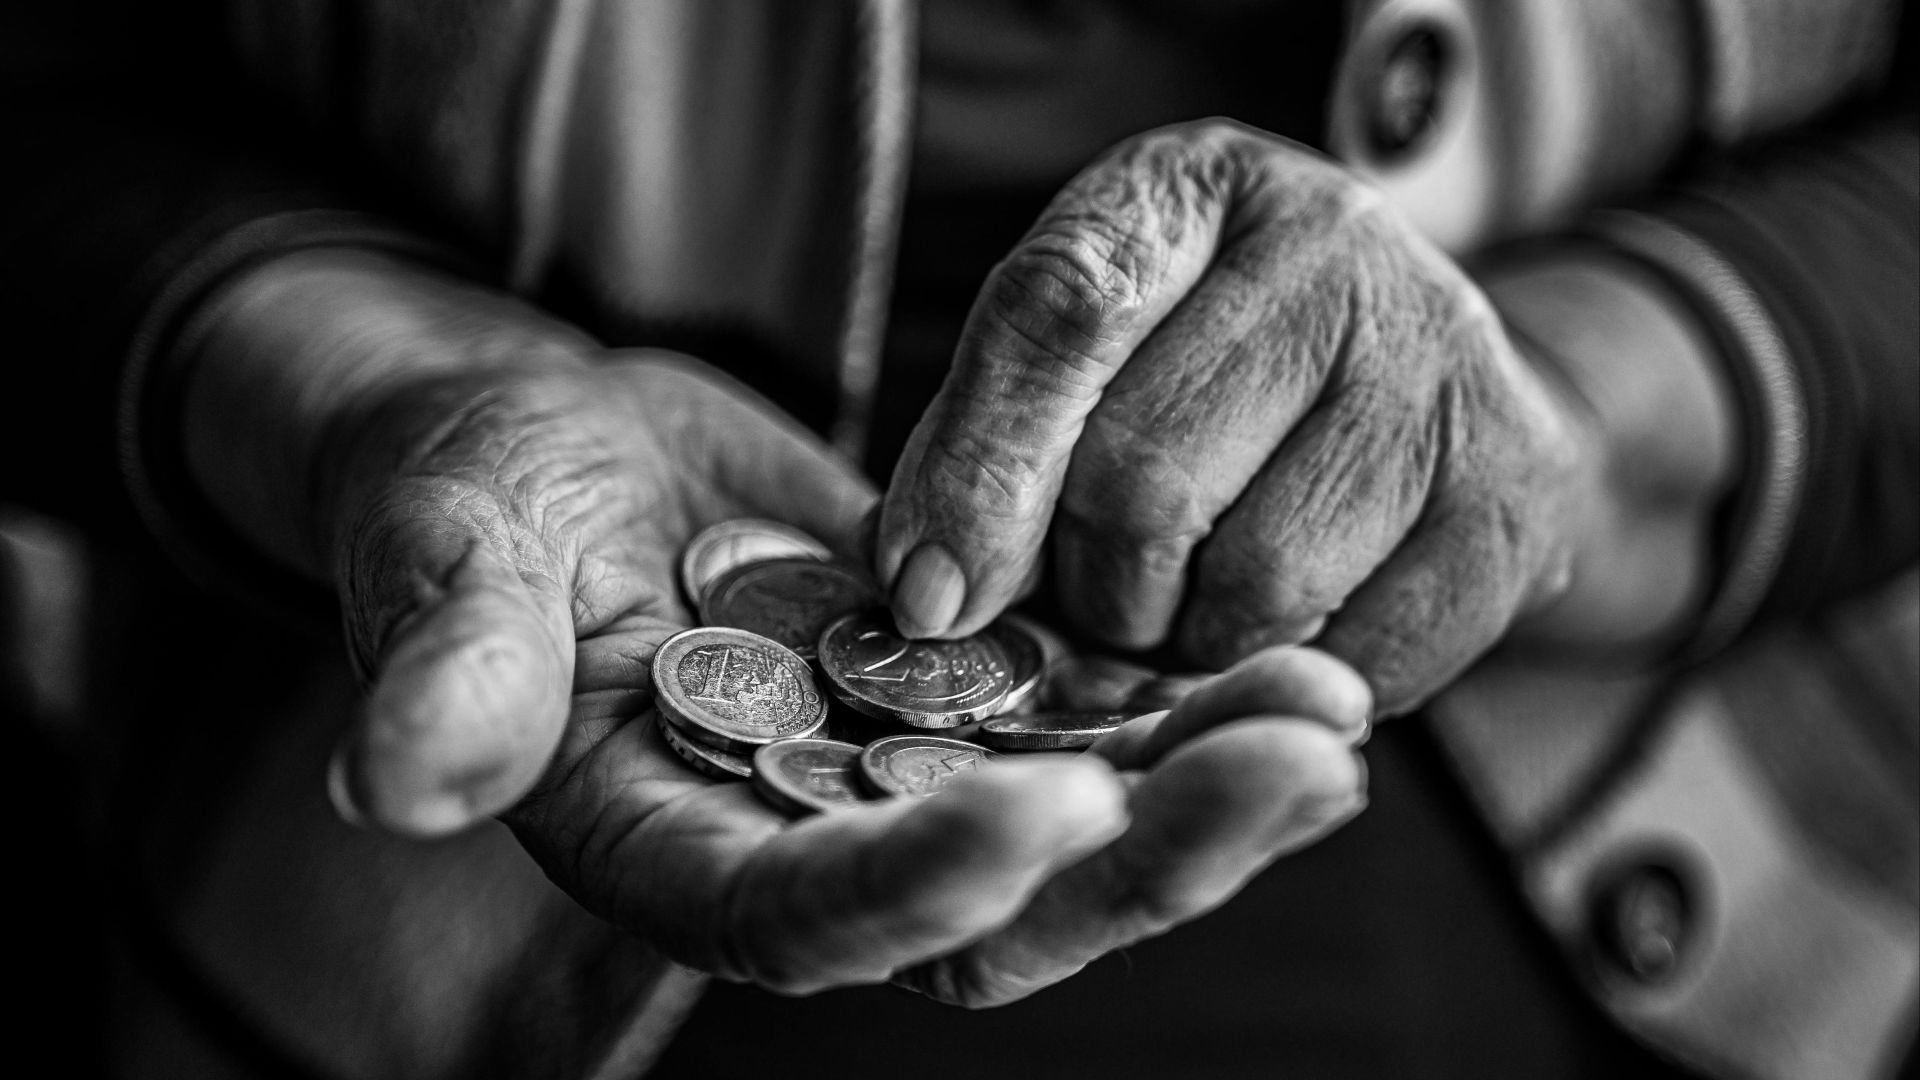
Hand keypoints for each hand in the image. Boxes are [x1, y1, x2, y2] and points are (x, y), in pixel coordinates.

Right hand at [181, 251, 1368, 1005]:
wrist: (568, 453)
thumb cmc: (475, 499)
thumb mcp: (445, 551)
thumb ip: (445, 662)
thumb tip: (398, 773)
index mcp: (675, 850)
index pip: (805, 918)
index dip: (924, 883)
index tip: (1048, 806)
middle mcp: (807, 846)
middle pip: (991, 910)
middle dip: (1146, 854)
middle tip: (1291, 764)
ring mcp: (901, 781)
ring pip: (1078, 838)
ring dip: (1207, 789)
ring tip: (1332, 715)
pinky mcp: (968, 707)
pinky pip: (1097, 738)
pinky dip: (1193, 720)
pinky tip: (1309, 681)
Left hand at [877, 120, 1599, 713]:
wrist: (1426, 382)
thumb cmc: (1211, 374)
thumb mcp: (1087, 358)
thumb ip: (989, 446)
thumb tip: (929, 595)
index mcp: (1191, 191)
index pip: (1062, 315)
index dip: (983, 474)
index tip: (931, 596)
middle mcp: (1335, 246)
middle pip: (1146, 480)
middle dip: (1094, 585)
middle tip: (1108, 592)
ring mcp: (1445, 362)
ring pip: (1256, 584)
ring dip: (1193, 642)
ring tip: (1201, 600)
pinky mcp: (1515, 492)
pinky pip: (1360, 657)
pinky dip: (1292, 677)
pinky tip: (1290, 626)